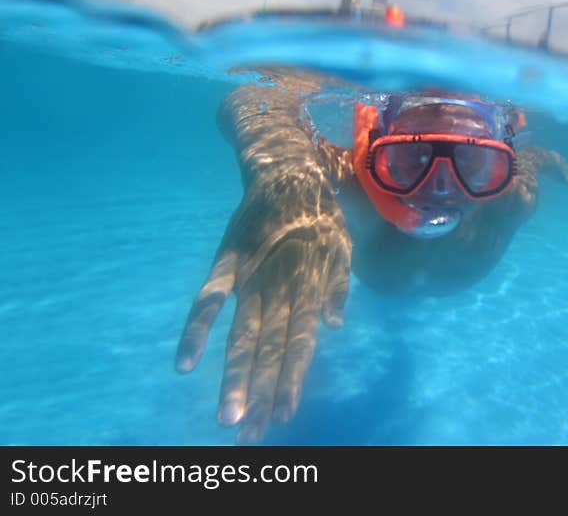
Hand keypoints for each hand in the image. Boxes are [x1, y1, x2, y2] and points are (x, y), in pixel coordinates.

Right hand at [175, 178, 350, 443]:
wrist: (287, 172)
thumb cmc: (321, 216)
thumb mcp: (343, 248)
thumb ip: (339, 287)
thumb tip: (334, 326)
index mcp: (309, 288)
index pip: (301, 343)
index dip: (292, 379)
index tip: (285, 414)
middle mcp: (279, 288)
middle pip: (270, 349)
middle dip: (263, 393)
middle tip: (252, 435)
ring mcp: (250, 277)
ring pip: (241, 335)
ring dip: (235, 377)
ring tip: (229, 417)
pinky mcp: (226, 263)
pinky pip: (208, 300)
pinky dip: (196, 330)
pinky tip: (184, 365)